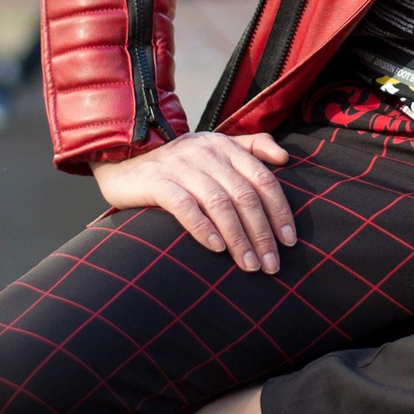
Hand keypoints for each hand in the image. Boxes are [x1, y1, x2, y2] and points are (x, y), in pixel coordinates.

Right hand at [93, 132, 294, 269]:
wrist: (124, 158)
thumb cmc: (178, 162)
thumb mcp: (215, 147)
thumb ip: (251, 147)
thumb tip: (285, 157)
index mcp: (226, 147)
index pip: (263, 180)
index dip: (280, 211)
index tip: (289, 241)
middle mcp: (208, 154)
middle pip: (245, 196)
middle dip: (262, 234)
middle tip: (272, 264)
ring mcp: (182, 167)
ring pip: (220, 204)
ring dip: (238, 238)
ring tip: (249, 266)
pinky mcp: (158, 182)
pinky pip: (185, 207)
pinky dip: (203, 228)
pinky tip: (216, 248)